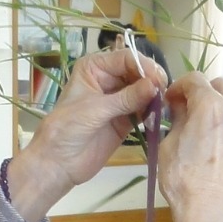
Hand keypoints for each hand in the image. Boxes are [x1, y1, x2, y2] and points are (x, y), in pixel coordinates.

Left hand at [5, 48, 165, 221]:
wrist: (59, 163)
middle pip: (138, 72)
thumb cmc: (67, 129)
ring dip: (154, 96)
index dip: (143, 66)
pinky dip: (152, 111)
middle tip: (163, 92)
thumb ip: (127, 98)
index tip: (158, 80)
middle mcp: (107, 79)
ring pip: (143, 91)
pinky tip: (158, 115)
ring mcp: (117, 100)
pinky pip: (143, 110)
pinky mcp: (125, 119)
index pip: (125, 58)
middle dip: (151, 80)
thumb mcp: (96, 109)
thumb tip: (155, 85)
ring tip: (163, 104)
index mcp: (94, 68)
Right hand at [158, 73, 222, 221]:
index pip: (194, 79)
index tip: (171, 100)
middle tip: (190, 110)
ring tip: (207, 127)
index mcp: (210, 105)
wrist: (208, 210)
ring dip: (220, 107)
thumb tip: (180, 105)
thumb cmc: (182, 178)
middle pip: (220, 85)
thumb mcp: (169, 143)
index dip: (178, 87)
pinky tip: (220, 143)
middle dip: (203, 92)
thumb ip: (177, 116)